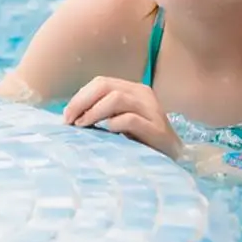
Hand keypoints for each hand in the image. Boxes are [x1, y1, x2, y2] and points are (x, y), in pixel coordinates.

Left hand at [63, 76, 182, 159]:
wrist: (175, 159)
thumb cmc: (142, 141)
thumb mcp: (120, 122)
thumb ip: (103, 113)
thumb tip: (70, 116)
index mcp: (133, 90)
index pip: (101, 82)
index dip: (80, 96)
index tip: (66, 117)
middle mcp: (143, 95)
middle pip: (106, 86)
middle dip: (82, 102)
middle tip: (70, 121)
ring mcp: (152, 110)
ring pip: (117, 98)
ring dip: (94, 112)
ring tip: (83, 126)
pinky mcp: (158, 130)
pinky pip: (131, 119)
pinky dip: (115, 124)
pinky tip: (107, 132)